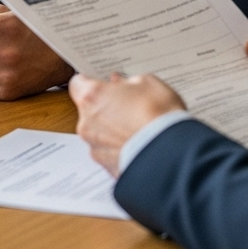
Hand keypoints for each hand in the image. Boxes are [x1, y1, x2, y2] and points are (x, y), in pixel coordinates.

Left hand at [70, 73, 185, 176]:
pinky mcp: (105, 167)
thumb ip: (128, 82)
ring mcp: (95, 148)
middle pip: (88, 109)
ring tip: (137, 126)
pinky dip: (118, 146)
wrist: (170, 155)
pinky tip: (138, 142)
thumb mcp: (148, 83)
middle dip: (105, 106)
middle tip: (128, 104)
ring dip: (111, 128)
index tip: (104, 83)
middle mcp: (87, 123)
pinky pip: (108, 151)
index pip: (77, 83)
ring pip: (98, 131)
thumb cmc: (159, 115)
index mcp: (93, 97)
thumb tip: (121, 84)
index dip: (91, 82)